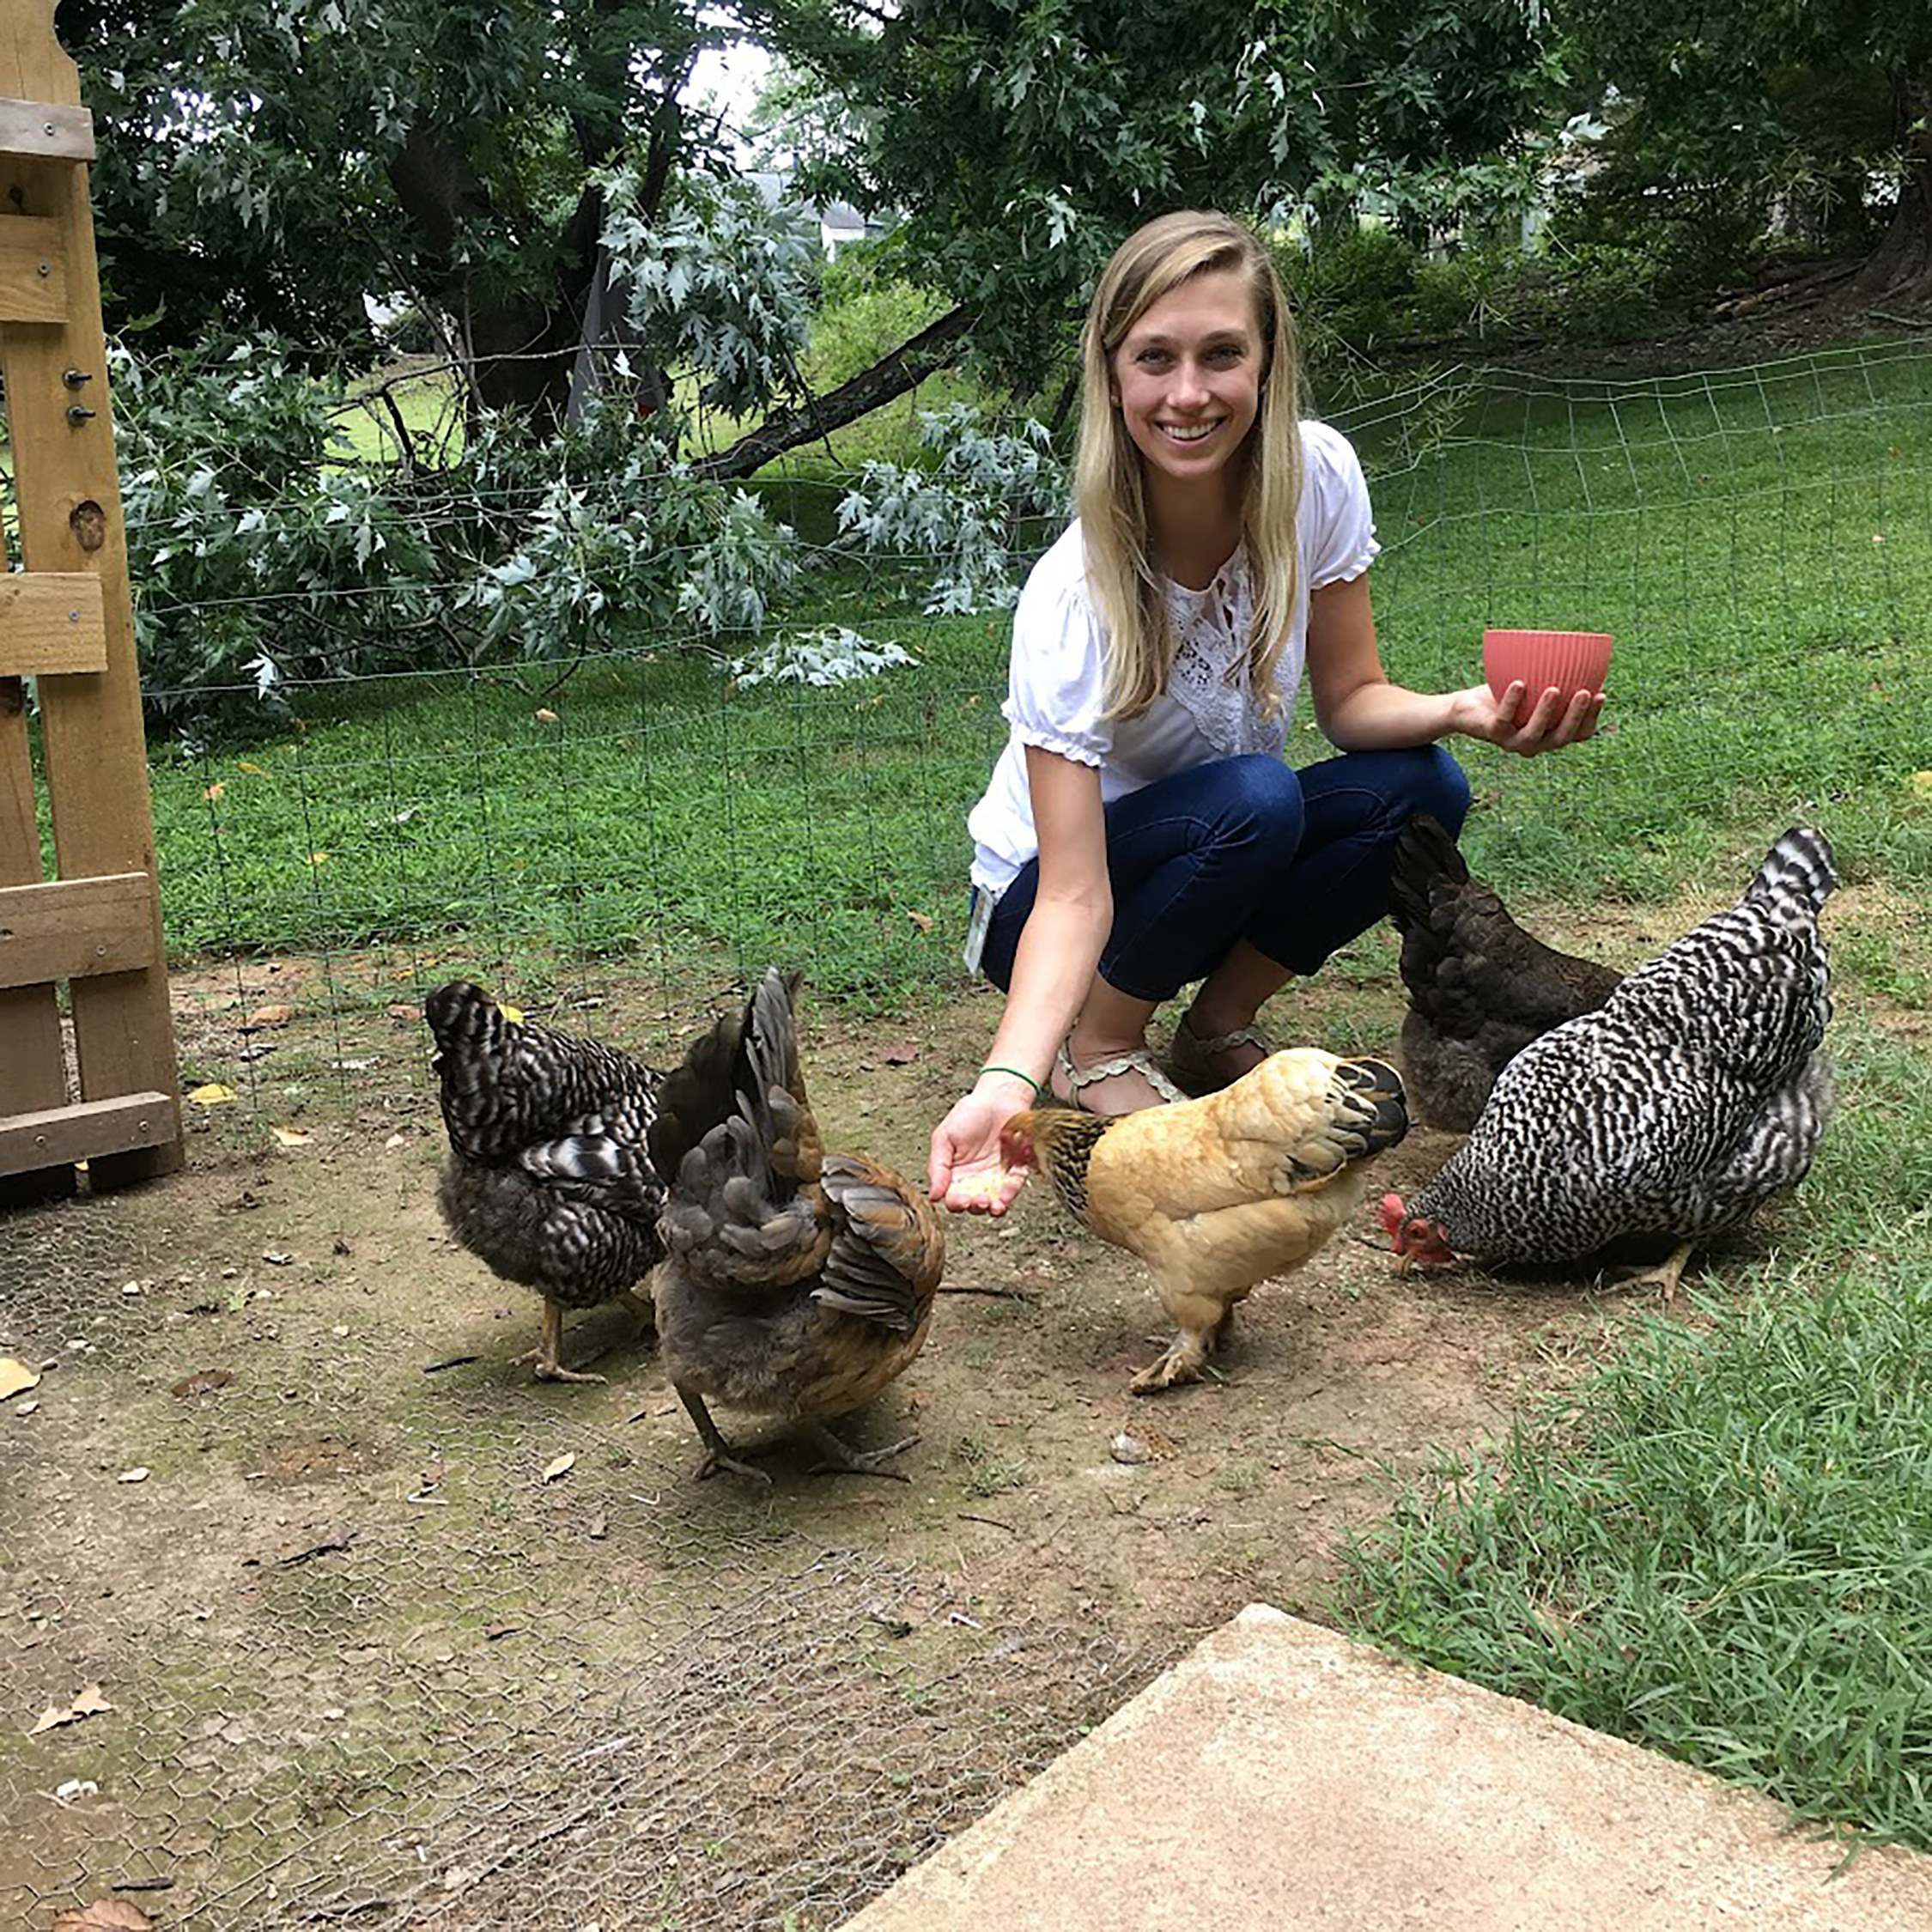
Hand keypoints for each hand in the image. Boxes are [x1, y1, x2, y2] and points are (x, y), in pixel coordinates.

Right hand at [929, 1087, 1030, 1215]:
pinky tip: (1006, 1194)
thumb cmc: (969, 1113)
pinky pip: (1014, 1187)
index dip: (955, 1203)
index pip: (952, 1197)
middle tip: (978, 1201)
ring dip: (994, 1207)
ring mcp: (996, 1176)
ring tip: (994, 1206)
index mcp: (955, 1173)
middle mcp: (975, 1178)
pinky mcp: (1015, 1170)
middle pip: (974, 1204)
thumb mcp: (944, 1137)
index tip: (959, 1200)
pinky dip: (1011, 1193)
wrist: (998, 1098)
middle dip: (976, 1207)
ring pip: (995, 1201)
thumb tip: (933, 1195)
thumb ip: (937, 1166)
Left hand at [1452, 680, 1604, 755]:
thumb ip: (1556, 676)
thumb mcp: (1535, 684)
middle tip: (1584, 692)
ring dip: (1546, 712)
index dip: (1592, 717)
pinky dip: (1512, 701)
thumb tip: (1585, 651)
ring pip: (1534, 734)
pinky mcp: (1492, 733)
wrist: (1467, 708)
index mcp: (1550, 734)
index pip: (1579, 733)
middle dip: (1576, 716)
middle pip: (1561, 737)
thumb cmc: (1507, 695)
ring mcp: (1513, 742)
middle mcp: (1535, 743)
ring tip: (1554, 689)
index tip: (1601, 693)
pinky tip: (1519, 683)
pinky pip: (1504, 719)